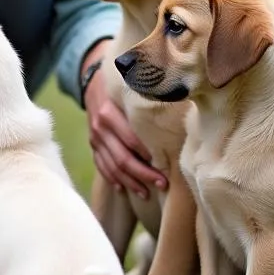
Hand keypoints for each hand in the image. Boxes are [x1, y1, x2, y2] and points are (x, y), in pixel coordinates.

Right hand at [82, 43, 167, 199]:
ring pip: (111, 167)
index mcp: (109, 113)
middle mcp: (99, 127)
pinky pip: (101, 167)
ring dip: (129, 182)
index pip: (131, 140)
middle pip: (122, 158)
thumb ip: (147, 98)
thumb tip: (182, 102)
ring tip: (146, 193)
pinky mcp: (92, 145)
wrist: (91, 81)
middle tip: (162, 184)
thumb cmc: (120, 85)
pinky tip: (124, 189)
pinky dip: (112, 179)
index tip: (166, 168)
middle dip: (143, 174)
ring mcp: (94, 138)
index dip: (148, 157)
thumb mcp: (130, 87)